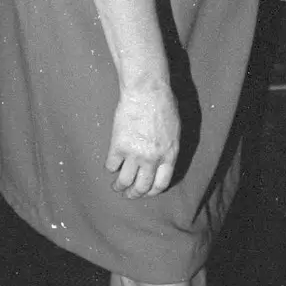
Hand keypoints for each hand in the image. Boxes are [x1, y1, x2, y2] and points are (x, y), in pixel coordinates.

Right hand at [106, 82, 179, 197]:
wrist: (147, 91)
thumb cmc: (164, 104)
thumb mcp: (174, 130)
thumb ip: (168, 148)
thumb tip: (161, 162)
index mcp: (169, 155)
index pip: (161, 184)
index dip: (152, 191)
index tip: (146, 192)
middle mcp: (152, 159)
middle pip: (142, 187)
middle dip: (134, 194)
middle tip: (129, 194)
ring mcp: (134, 154)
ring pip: (124, 181)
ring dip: (119, 187)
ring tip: (117, 186)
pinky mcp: (118, 146)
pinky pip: (111, 166)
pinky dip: (110, 168)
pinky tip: (111, 165)